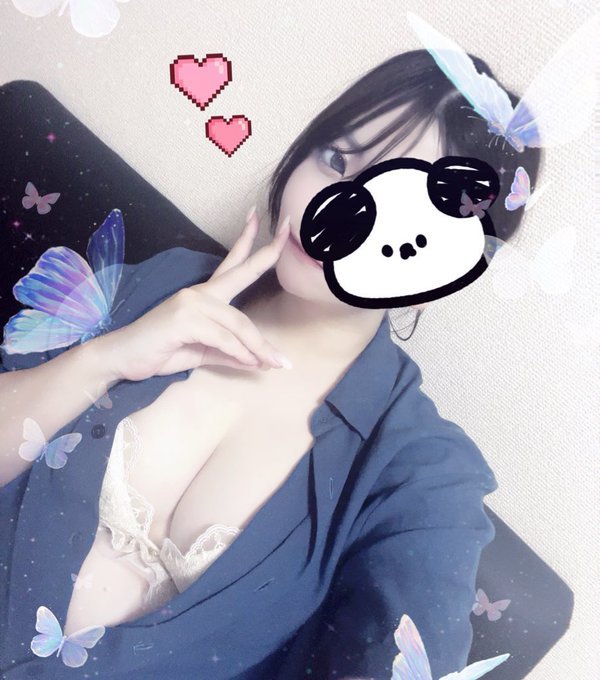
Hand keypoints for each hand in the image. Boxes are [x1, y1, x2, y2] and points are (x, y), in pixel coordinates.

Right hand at [96, 210, 291, 381]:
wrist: (122, 359)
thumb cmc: (161, 351)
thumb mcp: (203, 352)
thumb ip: (230, 353)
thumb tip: (260, 362)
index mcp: (205, 295)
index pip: (232, 263)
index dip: (248, 240)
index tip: (259, 215)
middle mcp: (200, 293)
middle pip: (241, 273)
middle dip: (267, 252)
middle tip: (289, 230)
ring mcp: (191, 303)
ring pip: (238, 323)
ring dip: (259, 346)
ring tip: (275, 362)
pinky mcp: (184, 320)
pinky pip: (223, 338)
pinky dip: (239, 353)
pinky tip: (250, 364)